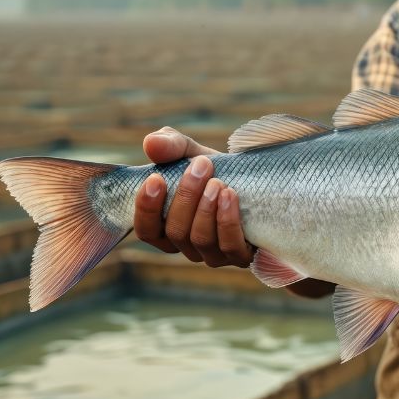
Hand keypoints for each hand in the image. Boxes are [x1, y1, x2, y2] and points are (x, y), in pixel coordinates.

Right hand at [132, 127, 253, 267]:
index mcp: (165, 227)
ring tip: (216, 182)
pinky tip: (229, 195)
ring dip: (206, 208)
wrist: (252, 178)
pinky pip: (229, 246)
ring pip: (200, 239)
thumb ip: (169, 146)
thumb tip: (150, 143)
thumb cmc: (211, 169)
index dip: (146, 209)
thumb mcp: (189, 152)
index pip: (146, 230)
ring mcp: (212, 254)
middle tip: (200, 166)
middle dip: (186, 197)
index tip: (155, 178)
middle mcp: (186, 246)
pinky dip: (227, 220)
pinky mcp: (240, 255)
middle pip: (175, 232)